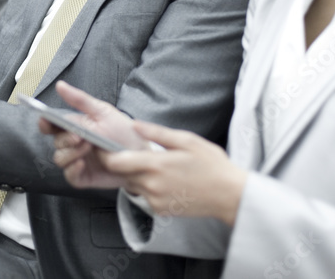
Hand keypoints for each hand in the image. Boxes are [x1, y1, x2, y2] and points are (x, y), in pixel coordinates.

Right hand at [41, 81, 149, 189]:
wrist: (142, 155)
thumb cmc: (124, 132)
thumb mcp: (103, 112)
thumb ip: (80, 100)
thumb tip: (60, 85)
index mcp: (75, 126)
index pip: (51, 124)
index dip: (45, 122)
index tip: (45, 119)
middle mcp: (73, 144)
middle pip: (55, 142)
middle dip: (65, 138)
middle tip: (79, 135)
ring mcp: (77, 160)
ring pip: (60, 159)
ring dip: (70, 153)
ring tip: (87, 147)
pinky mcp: (84, 177)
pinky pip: (70, 176)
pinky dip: (73, 170)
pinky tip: (82, 163)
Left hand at [101, 122, 247, 225]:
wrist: (229, 195)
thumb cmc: (211, 165)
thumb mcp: (186, 140)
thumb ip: (156, 133)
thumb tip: (134, 125)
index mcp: (155, 165)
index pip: (115, 163)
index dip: (105, 155)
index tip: (105, 147)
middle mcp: (151, 185)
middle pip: (121, 174)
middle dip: (123, 164)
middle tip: (135, 153)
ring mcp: (154, 200)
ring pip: (132, 185)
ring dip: (136, 176)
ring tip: (156, 167)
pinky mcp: (159, 211)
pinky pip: (144, 197)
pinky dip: (148, 188)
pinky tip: (166, 181)